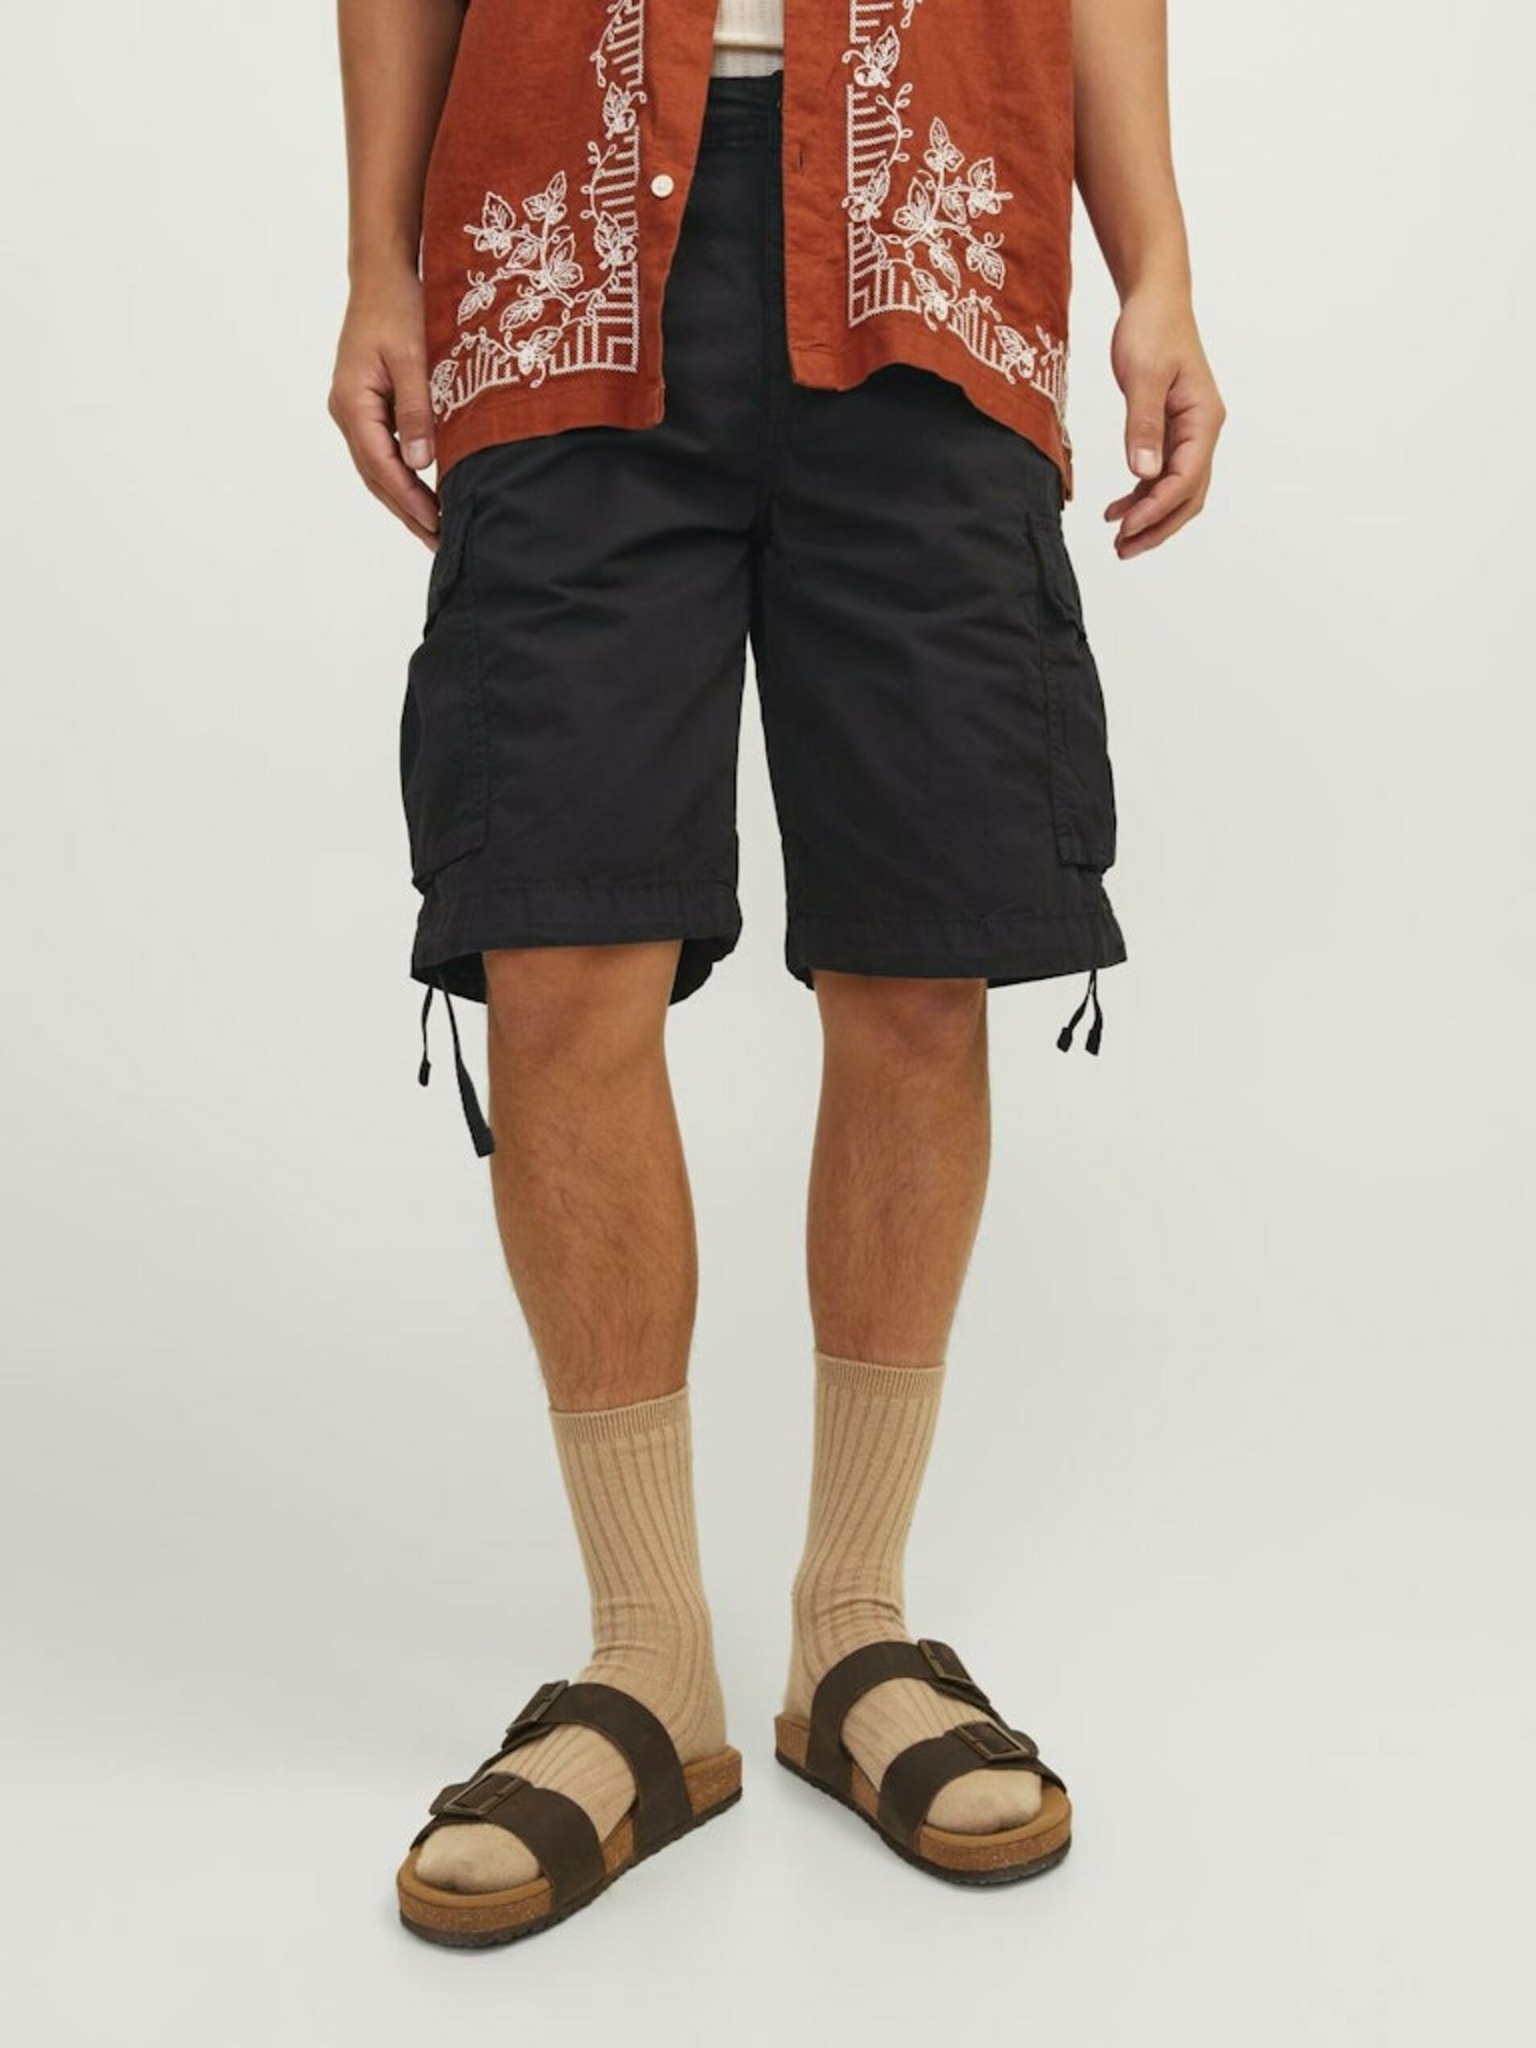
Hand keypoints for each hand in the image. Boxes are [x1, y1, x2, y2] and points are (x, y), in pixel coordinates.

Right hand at [327, 269, 440, 546]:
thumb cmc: (398, 308)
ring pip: (378, 469)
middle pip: (376, 476)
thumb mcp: (414, 358)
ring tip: (434, 531)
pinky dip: (402, 479)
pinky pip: (383, 453)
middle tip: (439, 544)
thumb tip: (420, 464)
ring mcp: (354, 411)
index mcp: (353, 403)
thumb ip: (417, 411)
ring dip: (404, 501)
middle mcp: (347, 412)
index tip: (437, 525)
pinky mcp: (367, 407)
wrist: (382, 277)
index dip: (410, 500)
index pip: (382, 466)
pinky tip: (424, 496)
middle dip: (407, 512)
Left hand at [1104, 290, 1225, 558]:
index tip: (1126, 528)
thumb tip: (1144, 473)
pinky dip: (1143, 495)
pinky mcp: (1171, 430)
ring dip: (1150, 517)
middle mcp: (1203, 430)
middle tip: (1123, 550)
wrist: (1154, 299)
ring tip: (1119, 541)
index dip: (1156, 508)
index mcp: (1204, 419)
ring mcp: (1189, 432)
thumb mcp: (1143, 376)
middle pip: (1188, 495)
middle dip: (1158, 526)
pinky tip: (1118, 509)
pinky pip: (1162, 474)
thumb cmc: (1152, 328)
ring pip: (1176, 490)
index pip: (1185, 478)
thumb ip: (1142, 426)